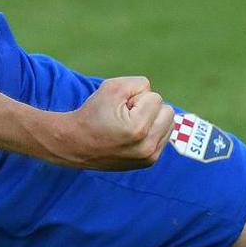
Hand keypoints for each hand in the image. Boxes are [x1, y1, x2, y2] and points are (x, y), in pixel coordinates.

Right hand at [48, 75, 175, 170]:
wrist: (76, 143)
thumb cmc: (93, 113)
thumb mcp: (112, 87)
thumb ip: (139, 84)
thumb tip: (155, 98)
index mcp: (139, 129)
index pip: (156, 98)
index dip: (136, 98)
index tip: (119, 108)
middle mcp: (147, 147)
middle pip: (168, 112)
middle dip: (149, 108)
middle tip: (126, 116)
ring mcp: (149, 158)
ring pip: (169, 124)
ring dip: (152, 120)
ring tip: (129, 126)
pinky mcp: (148, 162)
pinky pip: (163, 136)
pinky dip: (151, 131)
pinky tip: (132, 135)